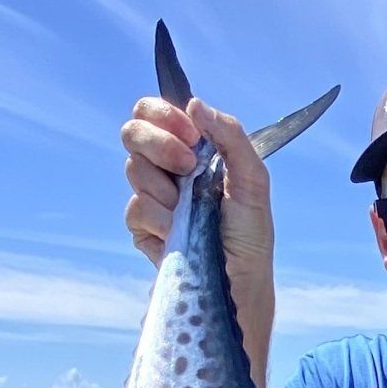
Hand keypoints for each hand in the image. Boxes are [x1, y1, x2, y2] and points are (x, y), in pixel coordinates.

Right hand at [121, 91, 274, 387]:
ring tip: (192, 212)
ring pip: (134, 170)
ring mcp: (151, 197)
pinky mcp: (141, 228)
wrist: (237, 282)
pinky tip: (178, 233)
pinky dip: (161, 218)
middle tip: (188, 165)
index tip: (189, 132)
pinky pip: (136, 208)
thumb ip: (231, 136)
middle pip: (133, 132)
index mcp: (191, 150)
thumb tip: (196, 105)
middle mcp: (166, 169)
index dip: (163, 114)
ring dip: (168, 190)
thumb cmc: (249, 234)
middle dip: (159, 143)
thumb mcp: (253, 180)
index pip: (156, 113)